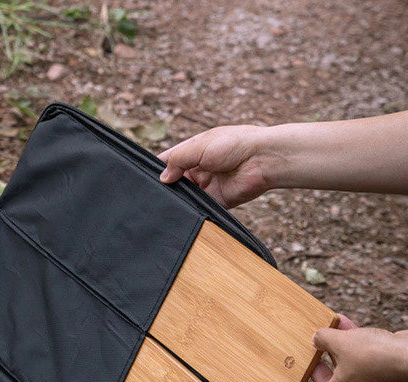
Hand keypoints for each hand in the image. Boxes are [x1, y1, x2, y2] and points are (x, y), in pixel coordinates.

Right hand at [157, 125, 275, 207]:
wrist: (263, 159)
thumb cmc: (236, 144)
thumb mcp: (200, 146)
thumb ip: (178, 160)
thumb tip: (162, 178)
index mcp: (195, 150)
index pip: (170, 160)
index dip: (158, 168)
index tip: (144, 178)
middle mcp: (200, 168)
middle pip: (176, 180)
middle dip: (167, 186)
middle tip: (153, 194)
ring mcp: (208, 185)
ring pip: (186, 195)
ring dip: (178, 199)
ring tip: (165, 203)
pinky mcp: (217, 200)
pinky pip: (200, 207)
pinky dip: (192, 210)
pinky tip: (183, 211)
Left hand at [278, 316, 407, 381]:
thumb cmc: (373, 356)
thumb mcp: (340, 344)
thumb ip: (323, 339)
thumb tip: (319, 336)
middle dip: (315, 364)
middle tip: (306, 350)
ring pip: (344, 367)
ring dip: (335, 347)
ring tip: (325, 327)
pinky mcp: (381, 373)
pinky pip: (360, 358)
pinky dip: (352, 343)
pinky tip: (343, 321)